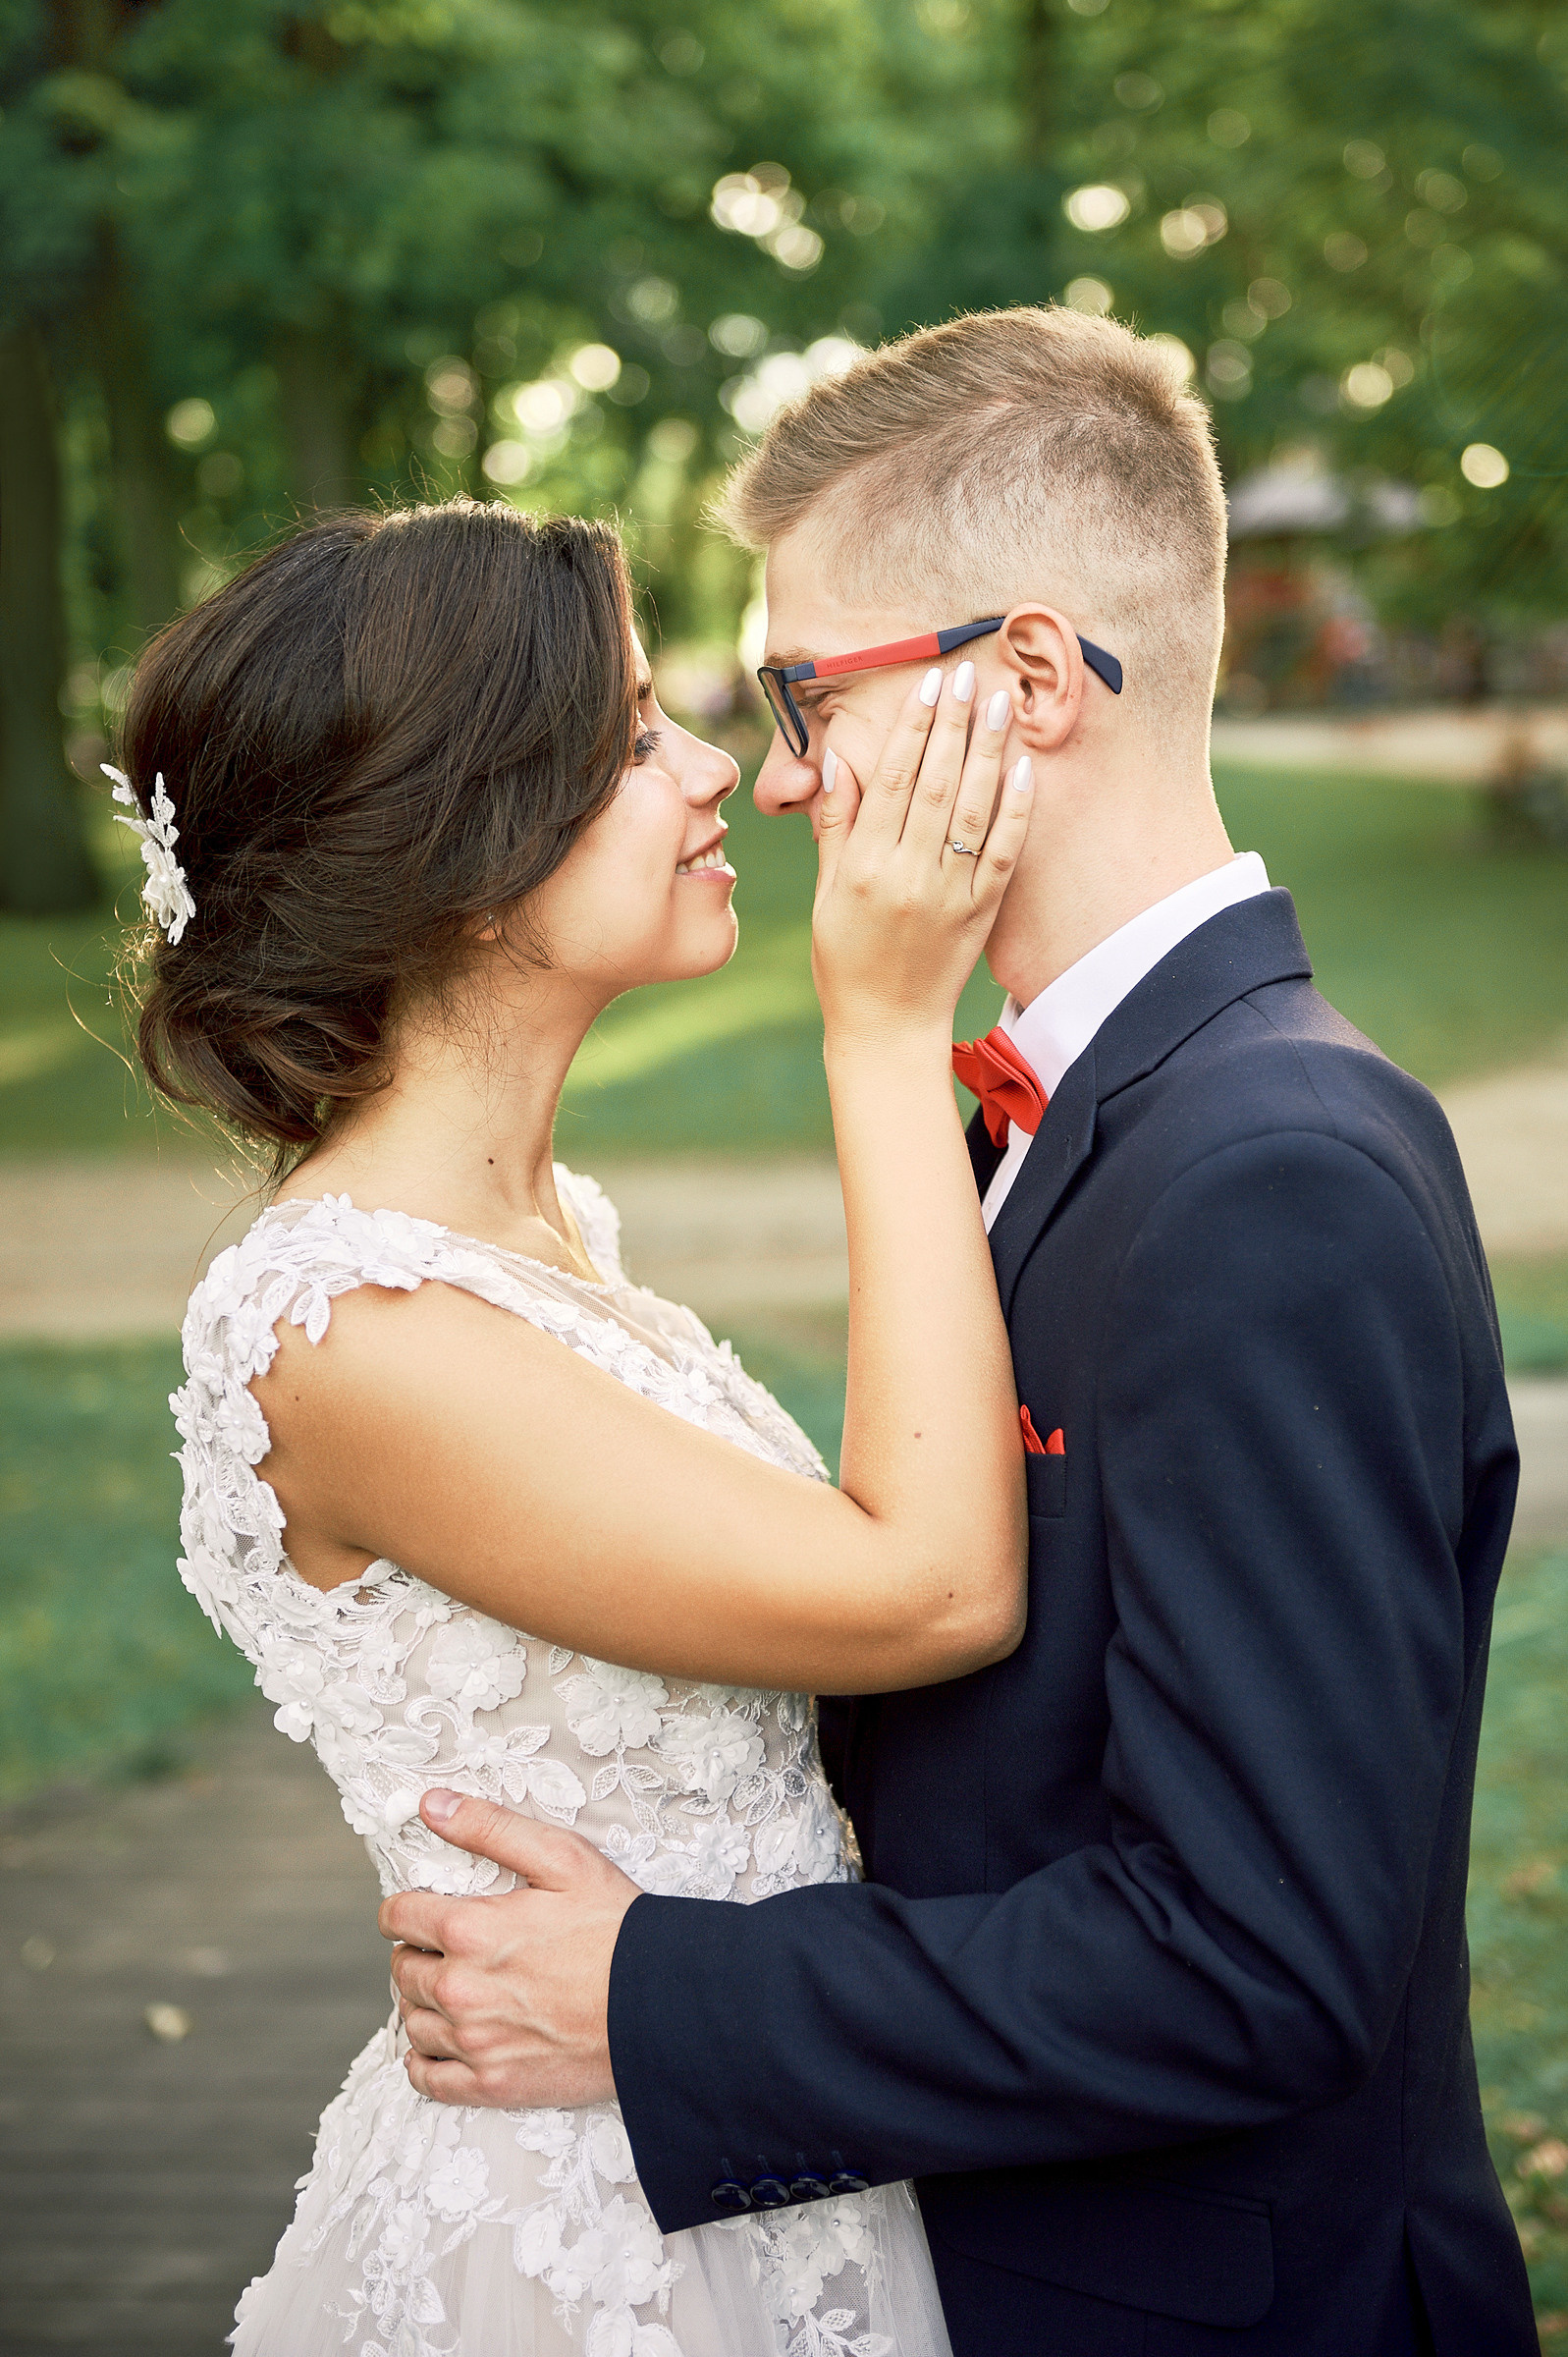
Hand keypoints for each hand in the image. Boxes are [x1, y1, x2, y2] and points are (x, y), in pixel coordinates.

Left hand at [378, 1790, 639, 2108]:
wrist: (661, 2004)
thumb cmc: (616, 1927)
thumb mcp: (561, 1857)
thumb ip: (489, 1827)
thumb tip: (430, 1805)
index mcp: (469, 1930)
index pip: (398, 1917)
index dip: (405, 1909)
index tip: (419, 1911)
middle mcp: (460, 1989)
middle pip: (402, 1970)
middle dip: (416, 1953)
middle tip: (445, 1948)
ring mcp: (474, 2043)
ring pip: (412, 2022)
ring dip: (421, 2003)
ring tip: (450, 1991)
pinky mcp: (491, 2085)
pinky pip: (427, 2079)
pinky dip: (424, 2061)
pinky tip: (443, 2042)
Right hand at [811, 664, 1029, 1043]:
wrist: (886, 1025)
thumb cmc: (846, 958)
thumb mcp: (826, 892)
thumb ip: (836, 826)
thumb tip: (840, 763)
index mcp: (862, 866)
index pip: (891, 781)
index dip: (912, 730)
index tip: (927, 688)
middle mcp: (906, 875)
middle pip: (936, 784)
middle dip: (954, 725)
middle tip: (968, 677)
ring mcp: (948, 894)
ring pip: (974, 809)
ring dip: (989, 752)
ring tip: (1000, 705)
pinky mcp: (980, 913)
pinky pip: (1004, 852)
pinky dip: (1016, 809)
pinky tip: (1023, 769)